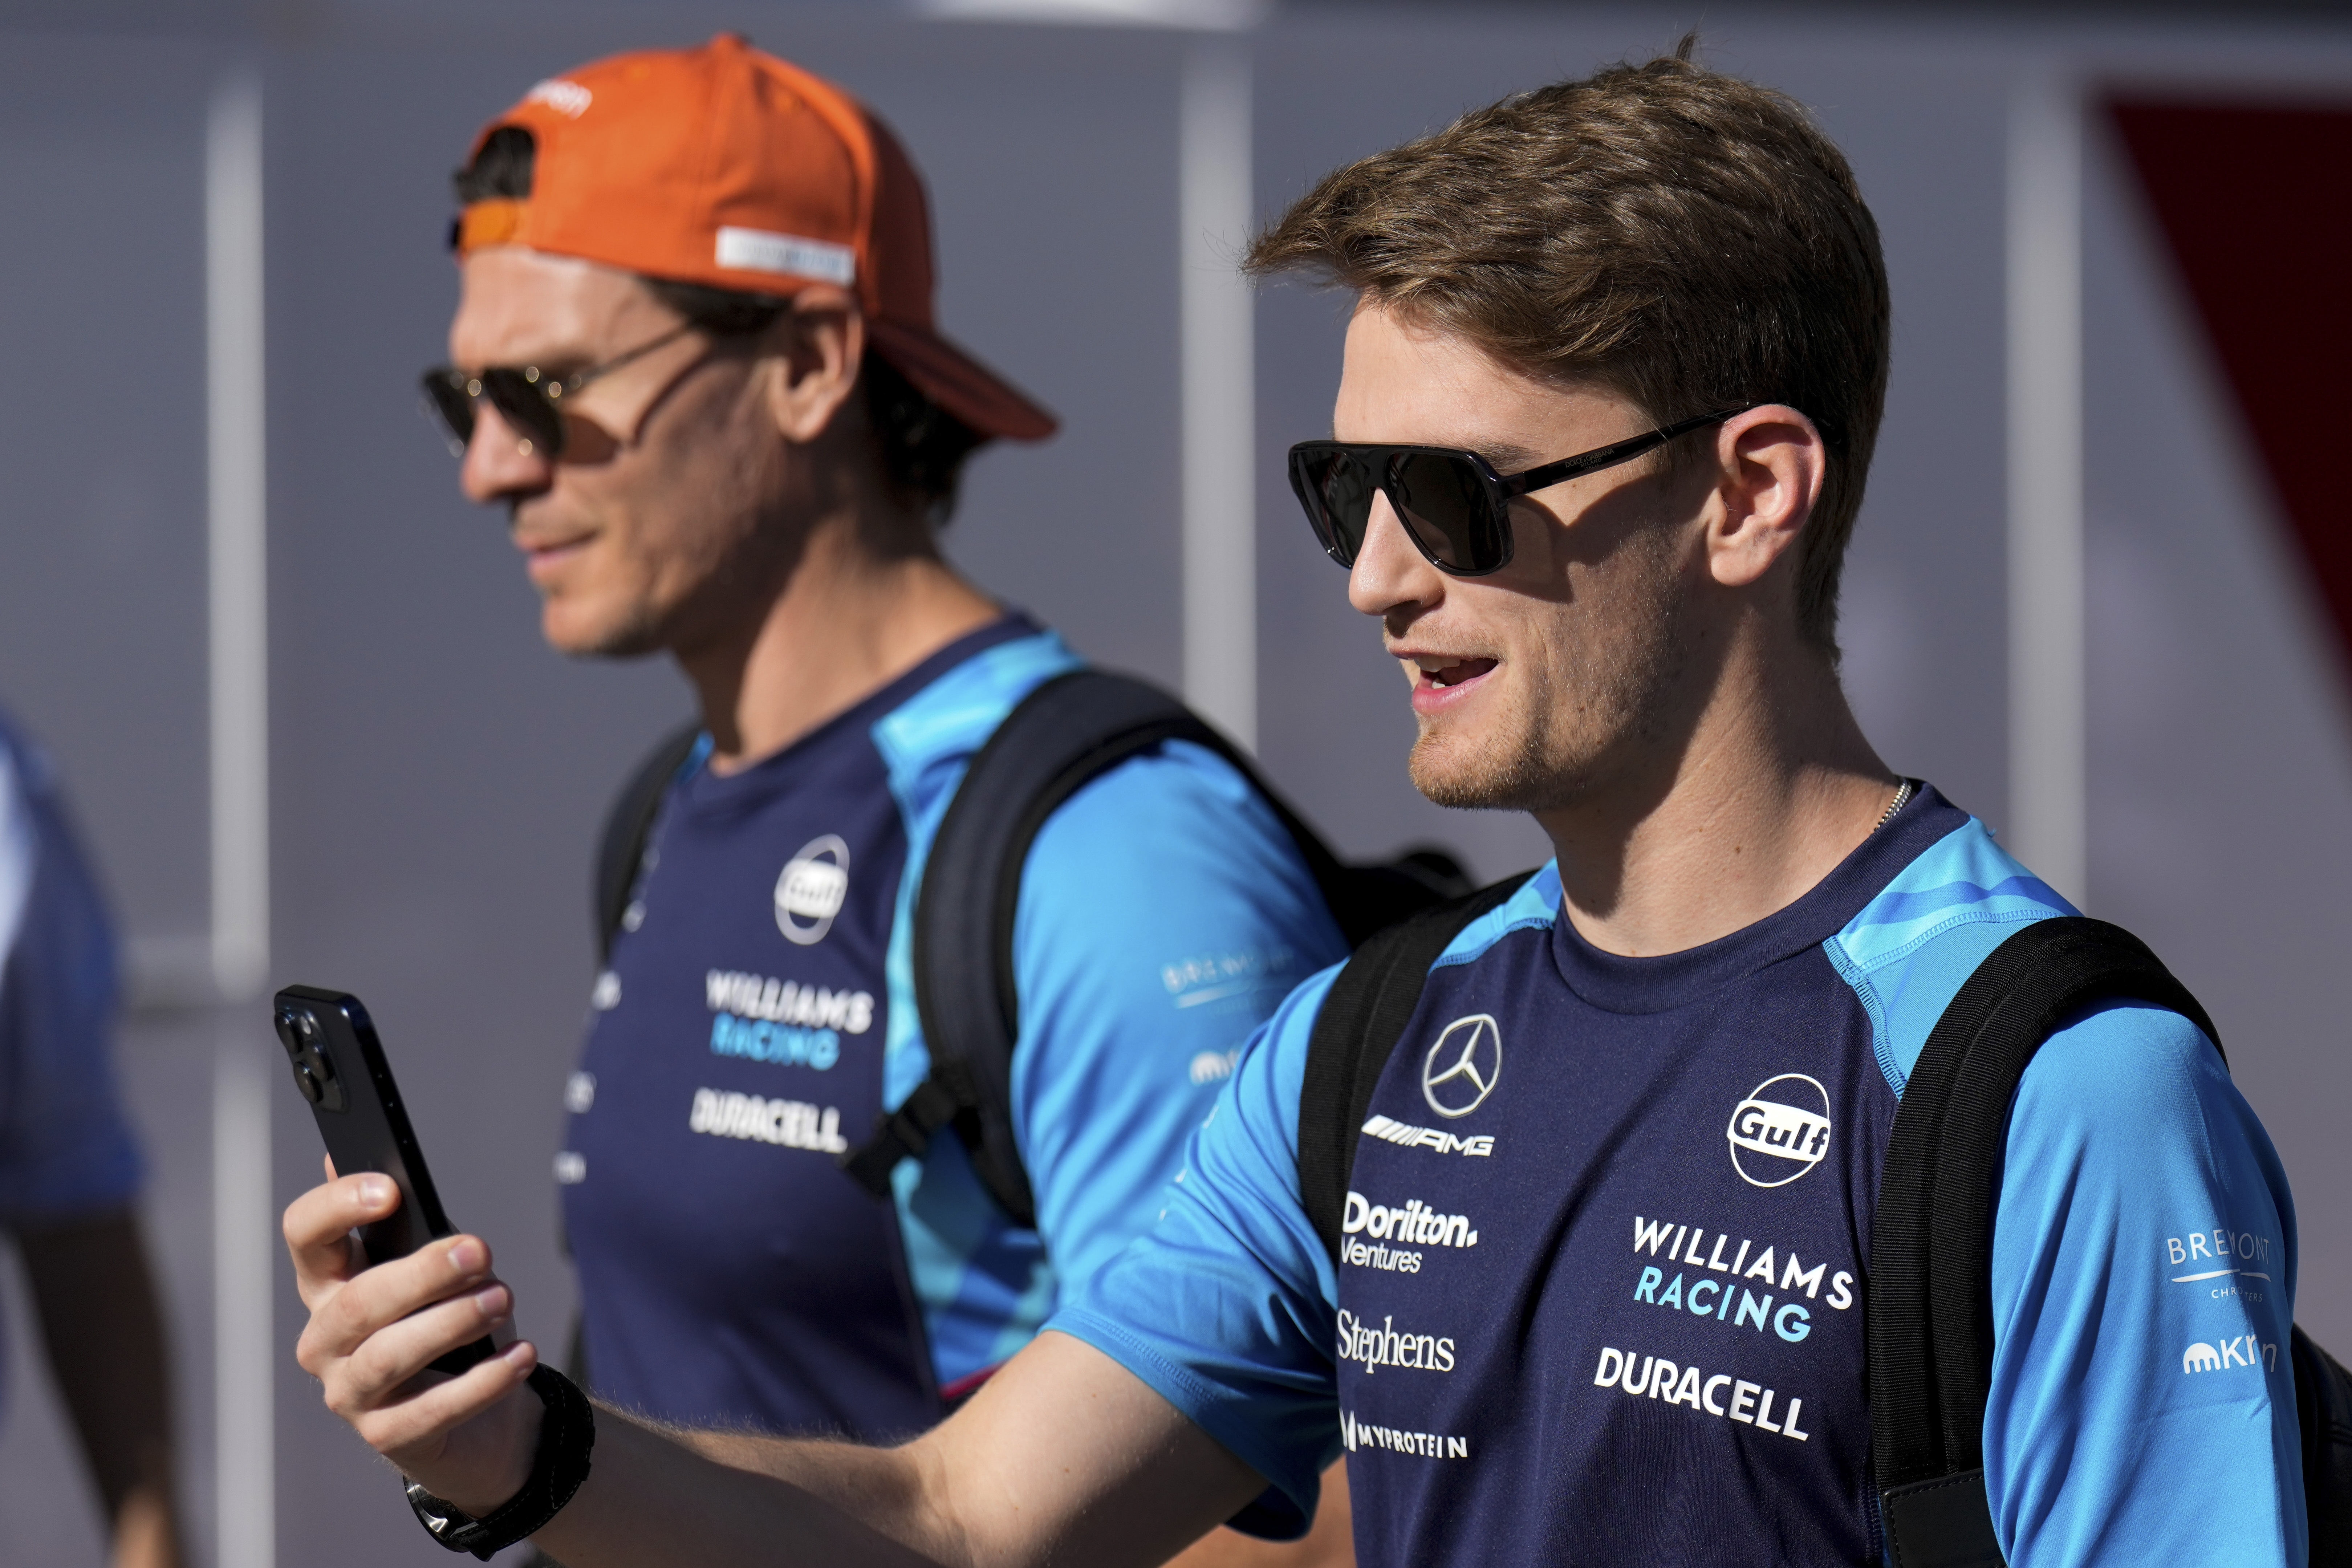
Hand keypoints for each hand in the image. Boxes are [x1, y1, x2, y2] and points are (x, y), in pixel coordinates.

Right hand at [284, 1169, 542, 1513]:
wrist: (480, 1418)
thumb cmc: (450, 1324)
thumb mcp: (436, 1270)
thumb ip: (410, 1225)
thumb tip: (377, 1163)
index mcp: (329, 1284)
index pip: (305, 1236)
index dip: (336, 1208)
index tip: (390, 1190)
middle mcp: (325, 1340)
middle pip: (359, 1300)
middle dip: (424, 1273)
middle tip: (481, 1251)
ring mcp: (349, 1393)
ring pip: (389, 1355)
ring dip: (452, 1321)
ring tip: (503, 1299)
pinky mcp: (386, 1436)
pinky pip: (434, 1408)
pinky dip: (485, 1380)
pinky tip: (522, 1354)